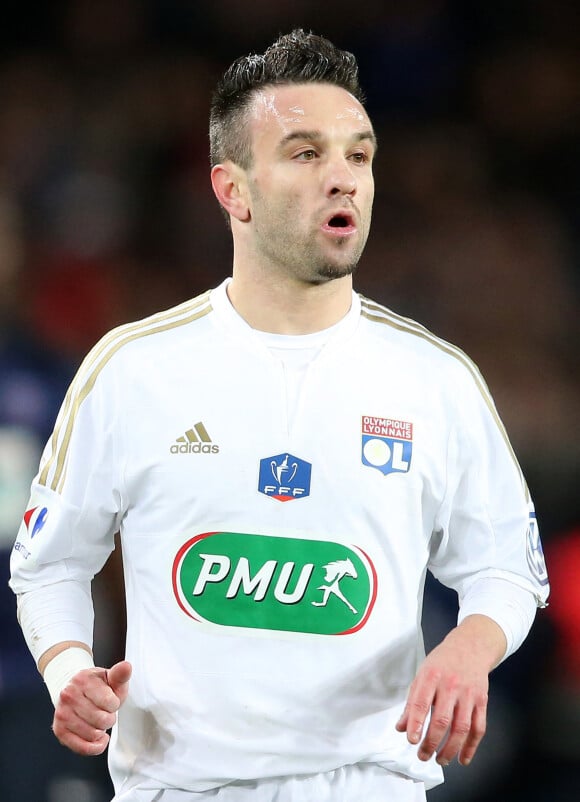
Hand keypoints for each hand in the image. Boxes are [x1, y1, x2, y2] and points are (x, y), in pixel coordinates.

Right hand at [52, 660, 131, 755]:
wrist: (74, 690)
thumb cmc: (96, 686)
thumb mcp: (111, 678)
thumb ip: (121, 674)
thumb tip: (127, 667)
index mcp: (83, 679)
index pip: (109, 702)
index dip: (115, 705)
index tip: (111, 701)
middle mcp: (68, 695)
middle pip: (101, 720)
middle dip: (109, 719)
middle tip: (105, 712)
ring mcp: (62, 714)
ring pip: (92, 735)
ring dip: (101, 732)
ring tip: (98, 722)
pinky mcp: (59, 730)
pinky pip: (82, 748)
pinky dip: (95, 747)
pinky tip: (98, 737)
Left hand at [396, 615, 505, 766]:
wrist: (471, 647)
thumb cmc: (443, 662)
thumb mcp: (422, 674)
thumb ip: (412, 702)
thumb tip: (402, 727)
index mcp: (431, 676)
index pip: (421, 703)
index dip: (415, 723)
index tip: (411, 740)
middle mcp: (450, 685)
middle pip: (442, 720)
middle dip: (431, 742)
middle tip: (422, 755)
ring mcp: (468, 694)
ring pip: (461, 728)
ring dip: (450, 749)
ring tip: (440, 760)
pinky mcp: (482, 701)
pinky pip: (478, 728)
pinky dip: (471, 746)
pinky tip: (462, 759)